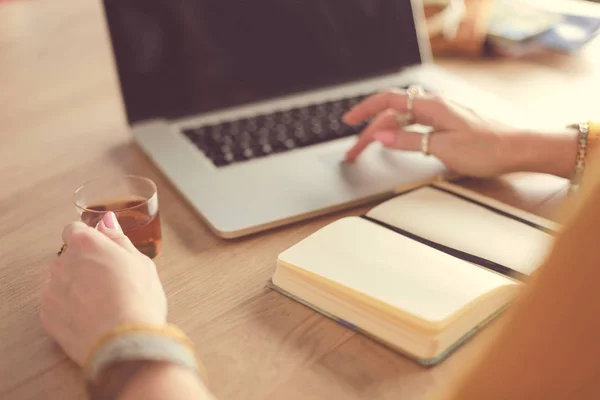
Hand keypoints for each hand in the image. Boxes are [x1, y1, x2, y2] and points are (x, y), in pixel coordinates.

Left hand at [41, 212, 166, 365]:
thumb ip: (118, 240)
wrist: (125, 343)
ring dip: (76, 287)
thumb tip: (107, 221)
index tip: (103, 252)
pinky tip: (92, 318)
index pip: (75, 229)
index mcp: (87, 243)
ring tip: (103, 305)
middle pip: (69, 257)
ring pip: (62, 281)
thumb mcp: (141, 262)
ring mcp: (52, 289)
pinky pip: (57, 305)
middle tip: (112, 283)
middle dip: (85, 265)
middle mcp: (63, 262)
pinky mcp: (47, 315)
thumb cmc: (139, 299)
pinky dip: (70, 309)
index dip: (90, 240)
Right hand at [343, 89, 519, 177]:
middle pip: (393, 114)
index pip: (389, 101)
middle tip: (353, 152)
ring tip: (367, 148)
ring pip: (403, 120)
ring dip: (383, 133)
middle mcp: (435, 106)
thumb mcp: (444, 148)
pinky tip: (394, 141)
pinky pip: (415, 125)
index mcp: (432, 106)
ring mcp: (441, 115)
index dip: (365, 109)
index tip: (347, 121)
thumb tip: (380, 135)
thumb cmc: (488, 148)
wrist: (520, 149)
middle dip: (369, 131)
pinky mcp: (447, 124)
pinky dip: (398, 133)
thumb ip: (409, 140)